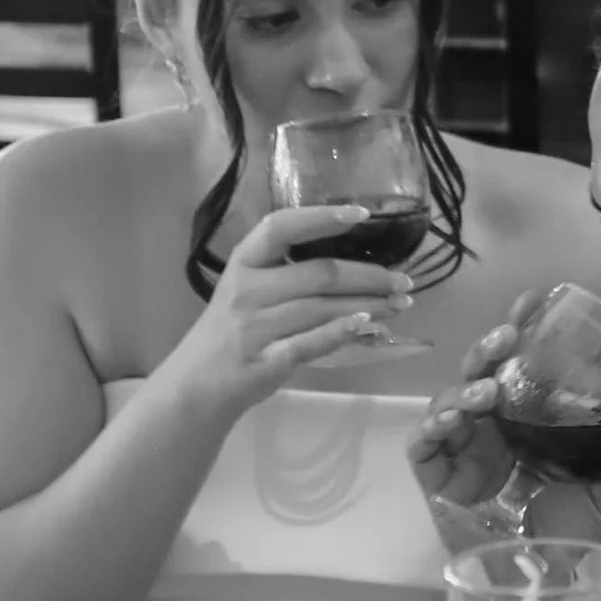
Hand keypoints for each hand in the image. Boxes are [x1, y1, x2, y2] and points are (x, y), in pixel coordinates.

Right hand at [161, 203, 413, 417]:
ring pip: (323, 307)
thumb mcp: (247, 292)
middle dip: (369, 275)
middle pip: (319, 273)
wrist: (196, 386)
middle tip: (403, 280)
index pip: (282, 227)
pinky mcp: (267, 361)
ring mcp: (255, 327)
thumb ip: (288, 275)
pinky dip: (342, 331)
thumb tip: (353, 265)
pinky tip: (370, 325)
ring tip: (399, 303)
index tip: (362, 214)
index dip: (321, 217)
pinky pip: (312, 342)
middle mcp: (247, 291)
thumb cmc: (230, 333)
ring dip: (369, 304)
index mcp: (243, 264)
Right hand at [406, 292, 600, 554]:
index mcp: (524, 424)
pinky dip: (432, 428)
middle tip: (508, 336)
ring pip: (448, 402)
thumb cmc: (563, 540)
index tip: (534, 302)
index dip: (521, 334)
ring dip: (464, 389)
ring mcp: (459, 453)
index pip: (517, 368)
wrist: (536, 586)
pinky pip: (423, 445)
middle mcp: (489, 430)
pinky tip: (450, 422)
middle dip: (488, 350)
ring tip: (487, 392)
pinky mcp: (435, 480)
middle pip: (478, 375)